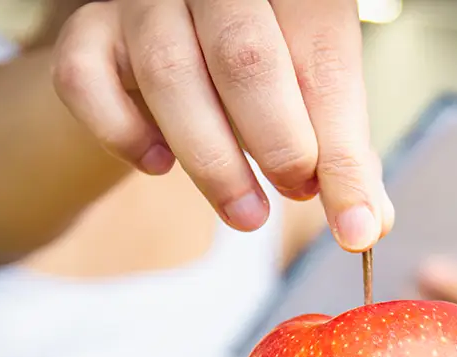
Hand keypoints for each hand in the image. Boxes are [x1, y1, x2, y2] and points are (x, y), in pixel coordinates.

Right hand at [51, 0, 393, 252]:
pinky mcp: (87, 30)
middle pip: (245, 55)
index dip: (343, 152)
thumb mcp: (310, 107)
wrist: (165, 54)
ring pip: (169, 72)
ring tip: (246, 213)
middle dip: (277, 142)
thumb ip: (342, 157)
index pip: (324, 61)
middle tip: (295, 193)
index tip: (355, 226)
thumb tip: (369, 224)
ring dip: (212, 160)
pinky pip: (87, 81)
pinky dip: (123, 133)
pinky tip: (158, 163)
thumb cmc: (255, 81)